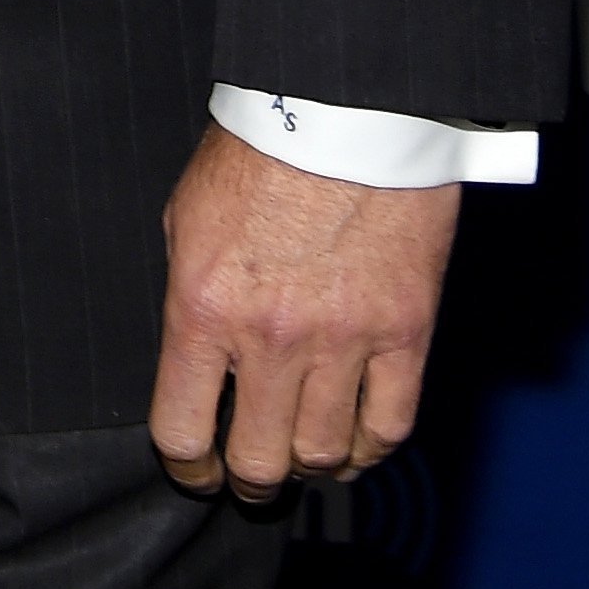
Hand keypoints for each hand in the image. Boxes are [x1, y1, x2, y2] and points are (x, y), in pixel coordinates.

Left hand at [148, 122, 457, 497]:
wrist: (345, 108)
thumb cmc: (260, 150)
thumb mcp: (188, 219)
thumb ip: (190, 297)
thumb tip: (195, 360)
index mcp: (204, 307)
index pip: (183, 429)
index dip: (186, 466)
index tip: (196, 469)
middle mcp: (271, 337)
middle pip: (258, 461)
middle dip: (248, 480)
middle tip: (250, 475)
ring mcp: (343, 340)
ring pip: (323, 454)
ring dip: (309, 466)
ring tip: (303, 457)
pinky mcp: (405, 332)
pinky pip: (389, 426)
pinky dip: (370, 449)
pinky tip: (354, 443)